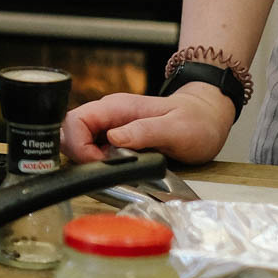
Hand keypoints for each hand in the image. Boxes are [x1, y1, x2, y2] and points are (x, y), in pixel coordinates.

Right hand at [61, 83, 233, 164]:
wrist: (206, 118)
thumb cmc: (195, 121)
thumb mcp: (176, 129)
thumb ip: (144, 132)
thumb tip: (113, 138)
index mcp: (116, 107)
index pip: (75, 121)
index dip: (79, 147)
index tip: (99, 164)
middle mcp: (108, 115)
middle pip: (70, 133)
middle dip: (79, 156)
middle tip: (105, 170)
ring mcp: (110, 126)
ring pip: (78, 143)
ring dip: (89, 161)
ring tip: (113, 170)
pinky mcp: (115, 139)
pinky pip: (94, 150)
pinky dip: (98, 164)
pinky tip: (116, 169)